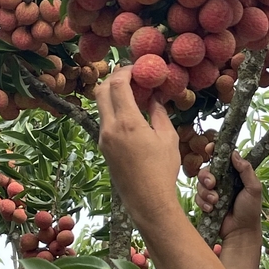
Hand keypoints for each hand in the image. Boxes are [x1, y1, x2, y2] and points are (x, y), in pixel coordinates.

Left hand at [95, 66, 180, 218]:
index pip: (117, 85)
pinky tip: (132, 113)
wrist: (147, 200)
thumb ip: (158, 113)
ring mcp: (104, 139)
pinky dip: (114, 110)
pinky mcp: (103, 148)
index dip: (125, 71)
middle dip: (114, 78)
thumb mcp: (168, 138)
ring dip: (113, 95)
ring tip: (134, 94)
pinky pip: (105, 121)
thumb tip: (154, 97)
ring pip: (101, 106)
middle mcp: (110, 128)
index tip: (137, 67)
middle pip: (101, 91)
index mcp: (127, 122)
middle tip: (131, 76)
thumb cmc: (163, 170)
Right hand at [196, 151, 261, 241]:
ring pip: (200, 184)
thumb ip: (246, 170)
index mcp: (234, 174)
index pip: (222, 158)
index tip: (209, 149)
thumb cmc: (250, 210)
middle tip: (212, 184)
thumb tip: (234, 153)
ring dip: (206, 192)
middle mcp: (222, 181)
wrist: (241, 232)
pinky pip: (198, 197)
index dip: (214, 151)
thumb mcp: (253, 188)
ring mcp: (213, 192)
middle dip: (206, 176)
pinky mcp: (206, 203)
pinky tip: (211, 209)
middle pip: (207, 170)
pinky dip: (203, 202)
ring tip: (215, 201)